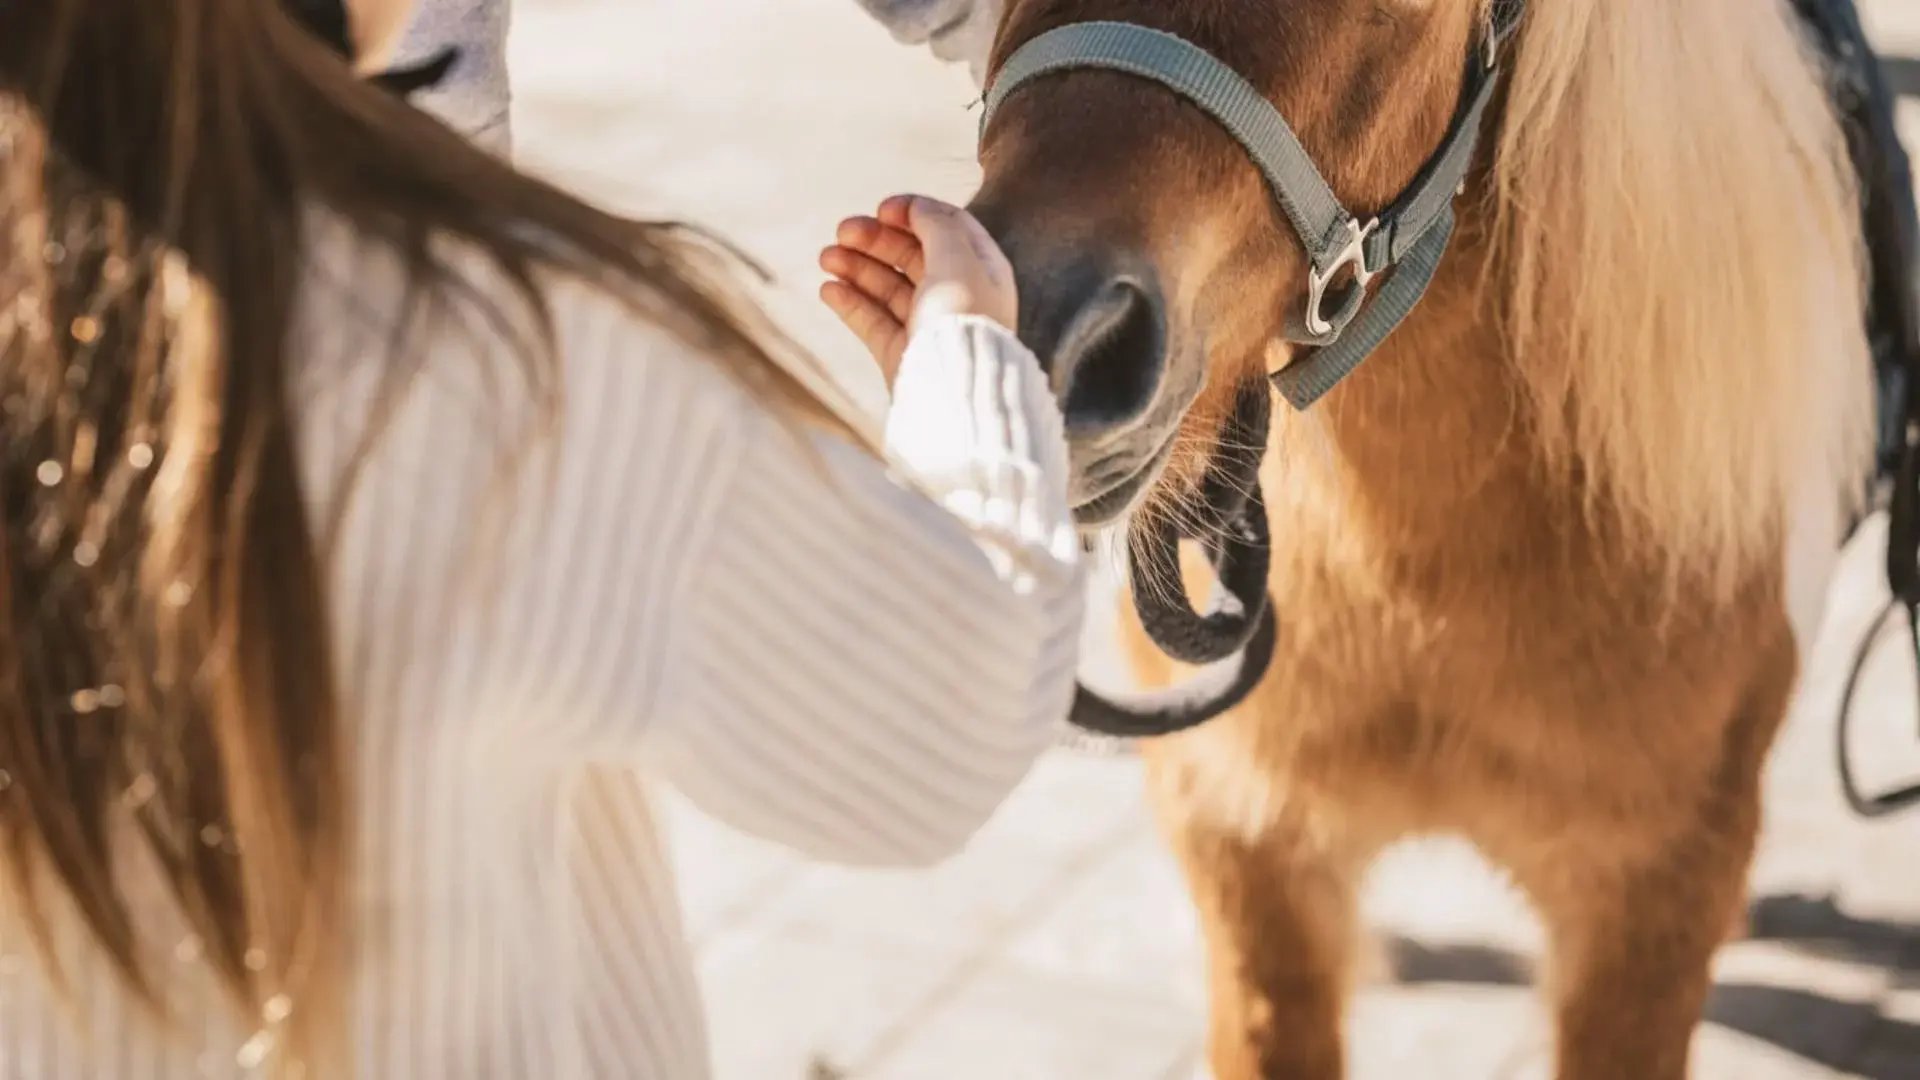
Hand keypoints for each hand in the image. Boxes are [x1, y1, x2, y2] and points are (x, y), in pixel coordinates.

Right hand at [820, 195, 1017, 385]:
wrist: (956, 392)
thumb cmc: (963, 321)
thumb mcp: (957, 260)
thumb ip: (937, 225)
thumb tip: (917, 206)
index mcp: (981, 270)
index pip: (945, 229)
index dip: (912, 213)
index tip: (882, 210)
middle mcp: (956, 296)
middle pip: (911, 256)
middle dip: (875, 240)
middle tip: (842, 231)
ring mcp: (927, 326)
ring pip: (887, 287)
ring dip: (855, 267)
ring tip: (825, 258)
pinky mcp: (902, 354)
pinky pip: (873, 321)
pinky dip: (851, 302)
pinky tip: (829, 289)